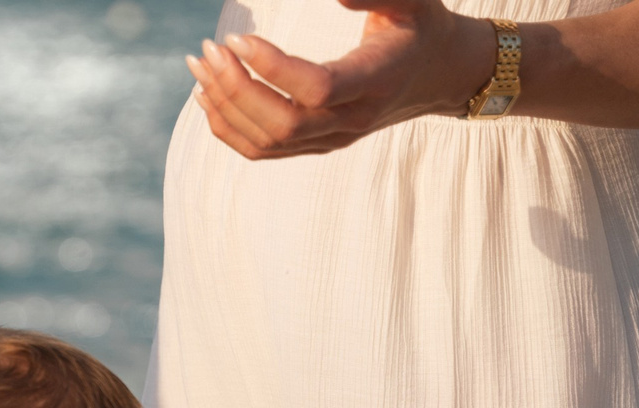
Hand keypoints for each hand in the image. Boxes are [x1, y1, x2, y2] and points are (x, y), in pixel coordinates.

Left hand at [188, 0, 497, 159]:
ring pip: (265, 141)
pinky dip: (227, 127)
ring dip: (223, 106)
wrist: (438, 73)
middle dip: (236, 88)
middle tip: (209, 49)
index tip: (239, 38)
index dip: (272, 67)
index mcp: (377, 81)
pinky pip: (262, 149)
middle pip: (281, 122)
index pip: (316, 88)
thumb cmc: (420, 26)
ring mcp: (332, 139)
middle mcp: (352, 120)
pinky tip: (209, 95)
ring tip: (200, 65)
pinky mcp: (315, 145)